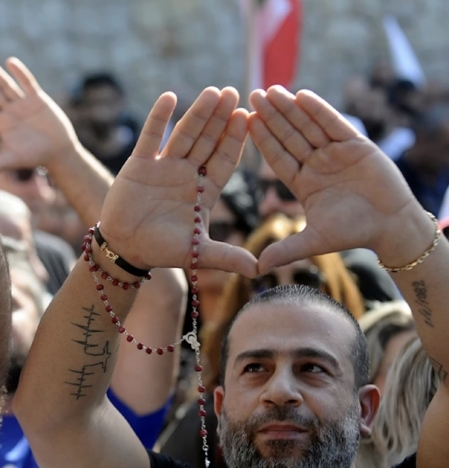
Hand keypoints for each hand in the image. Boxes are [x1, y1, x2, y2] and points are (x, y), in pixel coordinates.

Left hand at [0, 57, 78, 180]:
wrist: (58, 152)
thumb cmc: (36, 156)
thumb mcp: (14, 159)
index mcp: (2, 123)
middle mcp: (10, 111)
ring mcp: (23, 104)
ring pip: (8, 84)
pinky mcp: (38, 100)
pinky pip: (28, 83)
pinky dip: (20, 73)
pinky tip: (10, 62)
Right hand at [98, 87, 256, 276]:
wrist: (125, 248)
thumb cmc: (161, 250)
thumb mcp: (197, 252)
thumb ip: (226, 256)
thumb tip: (259, 270)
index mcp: (204, 190)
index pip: (224, 160)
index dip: (236, 140)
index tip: (249, 118)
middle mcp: (187, 174)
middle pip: (208, 140)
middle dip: (221, 118)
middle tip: (236, 93)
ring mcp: (163, 166)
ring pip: (183, 134)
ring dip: (197, 113)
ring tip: (212, 92)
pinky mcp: (139, 164)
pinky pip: (151, 137)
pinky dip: (159, 118)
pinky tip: (170, 97)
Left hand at [248, 85, 425, 272]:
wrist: (392, 227)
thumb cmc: (354, 233)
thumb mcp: (315, 241)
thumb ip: (287, 250)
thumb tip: (258, 268)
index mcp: (303, 182)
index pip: (277, 157)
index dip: (262, 140)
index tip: (244, 123)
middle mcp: (316, 163)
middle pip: (289, 135)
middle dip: (271, 117)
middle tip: (252, 95)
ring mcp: (335, 152)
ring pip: (308, 126)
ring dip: (290, 109)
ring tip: (271, 91)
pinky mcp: (356, 144)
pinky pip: (333, 123)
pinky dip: (318, 110)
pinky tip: (302, 95)